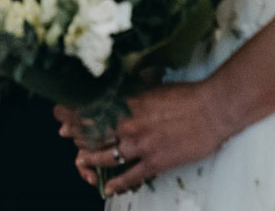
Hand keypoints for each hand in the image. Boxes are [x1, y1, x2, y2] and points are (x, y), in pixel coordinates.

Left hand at [56, 81, 231, 195]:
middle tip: (64, 134)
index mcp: (130, 104)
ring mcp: (142, 145)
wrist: (212, 110)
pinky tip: (108, 187)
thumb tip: (119, 89)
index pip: (93, 109)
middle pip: (94, 133)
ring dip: (90, 159)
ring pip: (107, 156)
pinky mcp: (155, 162)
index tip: (62, 112)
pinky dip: (117, 183)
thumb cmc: (187, 96)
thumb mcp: (154, 86)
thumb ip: (134, 91)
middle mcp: (131, 125)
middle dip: (76, 134)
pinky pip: (130, 176)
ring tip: (80, 161)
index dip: (74, 112)